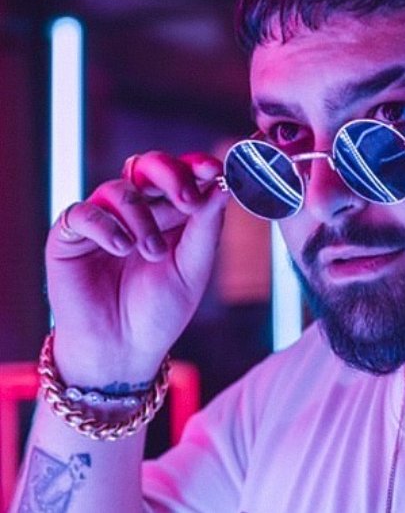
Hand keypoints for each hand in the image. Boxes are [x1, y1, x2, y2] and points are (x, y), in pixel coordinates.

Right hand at [45, 151, 229, 387]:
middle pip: (148, 166)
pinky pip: (84, 212)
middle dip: (171, 175)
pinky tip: (122, 249)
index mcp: (171, 214)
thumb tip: (223, 185)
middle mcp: (137, 210)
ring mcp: (103, 220)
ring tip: (151, 252)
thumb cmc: (159, 310)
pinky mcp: (70, 237)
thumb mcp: (194, 267)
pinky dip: (107, 226)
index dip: (196, 164)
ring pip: (120, 189)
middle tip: (187, 200)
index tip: (213, 169)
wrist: (122, 350)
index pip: (182, 173)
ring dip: (142, 217)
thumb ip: (206, 226)